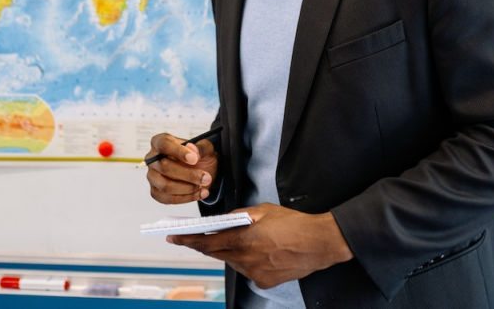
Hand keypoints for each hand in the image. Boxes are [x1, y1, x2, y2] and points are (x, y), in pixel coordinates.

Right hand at [145, 132, 218, 204]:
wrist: (201, 170)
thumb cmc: (199, 156)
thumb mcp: (205, 147)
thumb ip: (201, 147)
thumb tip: (193, 150)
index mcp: (160, 141)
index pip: (164, 145)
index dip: (178, 152)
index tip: (194, 159)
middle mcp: (152, 159)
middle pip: (165, 167)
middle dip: (188, 174)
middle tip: (206, 178)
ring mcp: (152, 176)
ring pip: (166, 186)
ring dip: (188, 188)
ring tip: (203, 186)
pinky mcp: (156, 192)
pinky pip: (169, 198)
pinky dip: (186, 198)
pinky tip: (200, 193)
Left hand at [165, 203, 353, 288]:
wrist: (319, 243)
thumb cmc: (294, 223)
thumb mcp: (264, 210)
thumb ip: (241, 216)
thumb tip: (226, 219)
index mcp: (243, 239)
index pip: (206, 242)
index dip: (188, 240)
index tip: (174, 237)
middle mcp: (245, 259)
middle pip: (216, 254)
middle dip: (204, 245)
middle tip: (193, 238)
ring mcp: (254, 273)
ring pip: (232, 262)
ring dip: (230, 252)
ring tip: (239, 241)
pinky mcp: (264, 282)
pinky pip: (248, 271)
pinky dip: (248, 261)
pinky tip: (260, 252)